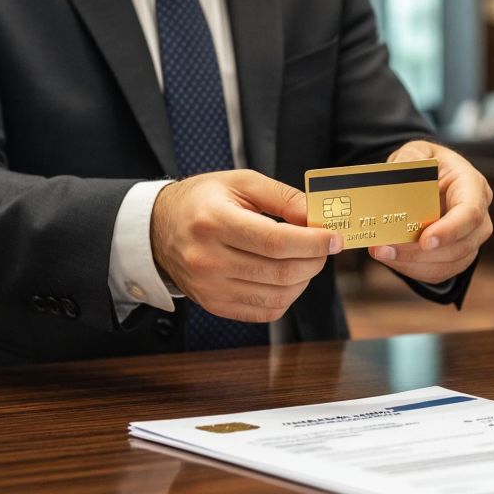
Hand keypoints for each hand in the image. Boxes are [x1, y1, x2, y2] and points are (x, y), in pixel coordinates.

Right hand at [151, 170, 341, 322]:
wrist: (158, 228)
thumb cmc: (203, 201)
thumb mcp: (240, 182)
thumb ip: (282, 196)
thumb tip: (316, 216)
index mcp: (214, 221)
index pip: (276, 242)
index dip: (313, 243)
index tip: (334, 238)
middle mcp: (208, 259)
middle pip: (280, 272)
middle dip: (314, 261)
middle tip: (324, 247)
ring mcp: (209, 287)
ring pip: (278, 296)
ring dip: (304, 279)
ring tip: (306, 259)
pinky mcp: (214, 305)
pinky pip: (264, 311)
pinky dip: (287, 296)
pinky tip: (287, 277)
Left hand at [369, 141, 492, 283]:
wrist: (429, 178)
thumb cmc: (427, 164)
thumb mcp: (417, 151)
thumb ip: (411, 158)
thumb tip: (400, 172)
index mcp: (473, 186)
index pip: (470, 213)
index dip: (450, 230)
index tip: (425, 241)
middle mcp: (479, 216)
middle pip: (461, 245)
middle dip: (421, 252)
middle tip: (385, 248)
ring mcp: (471, 238)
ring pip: (450, 263)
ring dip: (413, 264)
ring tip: (381, 253)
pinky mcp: (457, 255)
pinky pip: (439, 272)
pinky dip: (413, 269)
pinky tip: (391, 258)